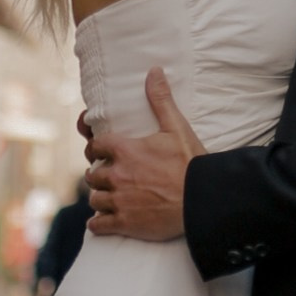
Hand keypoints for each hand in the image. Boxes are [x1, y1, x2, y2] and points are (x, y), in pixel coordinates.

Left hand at [87, 70, 202, 243]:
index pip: (95, 145)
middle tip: (107, 176)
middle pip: (92, 174)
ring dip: (99, 197)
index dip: (96, 147)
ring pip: (94, 198)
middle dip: (98, 174)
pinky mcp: (125, 223)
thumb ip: (161, 100)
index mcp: (126, 150)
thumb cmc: (191, 163)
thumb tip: (154, 71)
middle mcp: (117, 175)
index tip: (100, 150)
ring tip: (107, 197)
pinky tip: (102, 221)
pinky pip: (99, 224)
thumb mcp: (177, 127)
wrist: (202, 200)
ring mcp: (119, 201)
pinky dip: (98, 223)